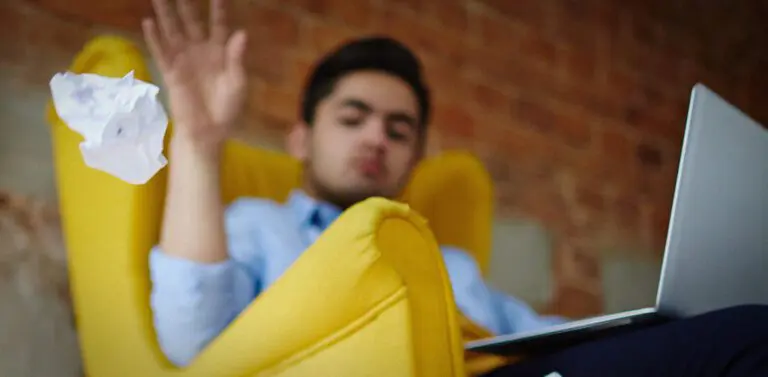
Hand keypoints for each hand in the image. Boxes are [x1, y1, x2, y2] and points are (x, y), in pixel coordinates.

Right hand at [143, 0, 246, 149]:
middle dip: (185, 3)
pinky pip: (161, 51)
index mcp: (220, 51)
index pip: (219, 24)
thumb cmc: (227, 108)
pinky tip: (148, 22)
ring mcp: (184, 59)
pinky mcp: (171, 72)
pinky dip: (155, 38)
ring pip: (172, 30)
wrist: (209, 132)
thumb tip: (242, 33)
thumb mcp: (238, 83)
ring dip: (165, 13)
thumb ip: (237, 58)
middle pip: (191, 21)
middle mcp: (200, 50)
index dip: (218, 8)